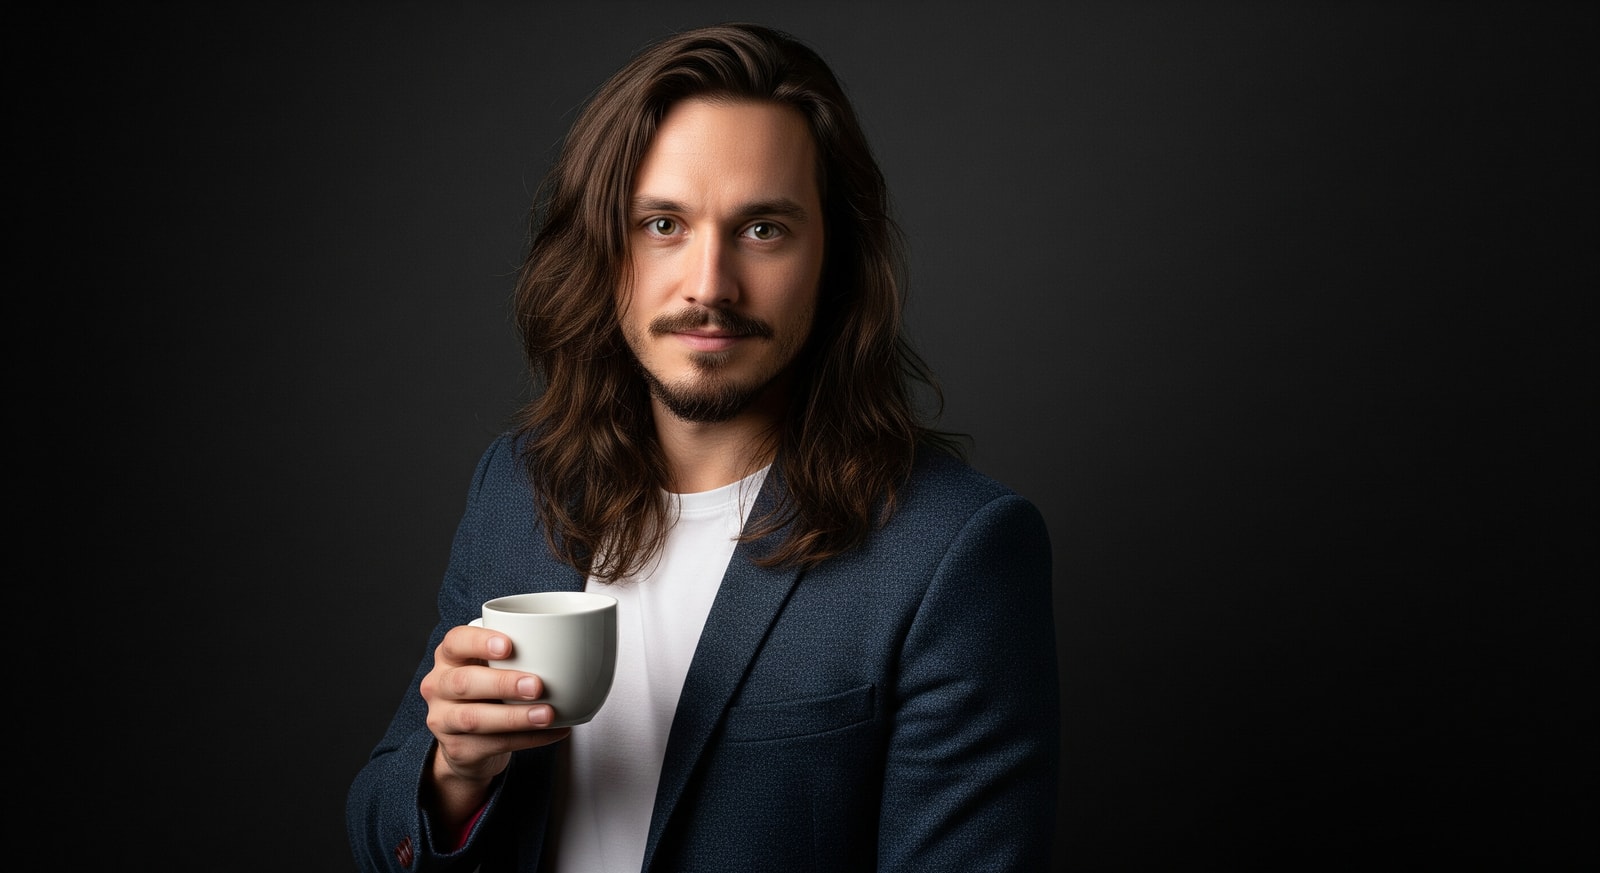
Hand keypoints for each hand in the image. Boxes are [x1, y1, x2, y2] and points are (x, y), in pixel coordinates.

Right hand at [419, 623, 571, 824]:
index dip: (479, 642)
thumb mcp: (495, 666)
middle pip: (463, 682)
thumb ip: (521, 654)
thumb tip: (578, 644)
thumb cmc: (490, 691)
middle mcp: (438, 686)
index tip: (509, 646)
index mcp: (450, 657)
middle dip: (502, 683)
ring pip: (474, 718)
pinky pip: (492, 744)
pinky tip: (554, 731)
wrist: (469, 743)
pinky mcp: (457, 749)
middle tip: (537, 685)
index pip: (456, 641)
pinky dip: (527, 738)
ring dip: (515, 716)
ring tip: (548, 714)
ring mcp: (443, 720)